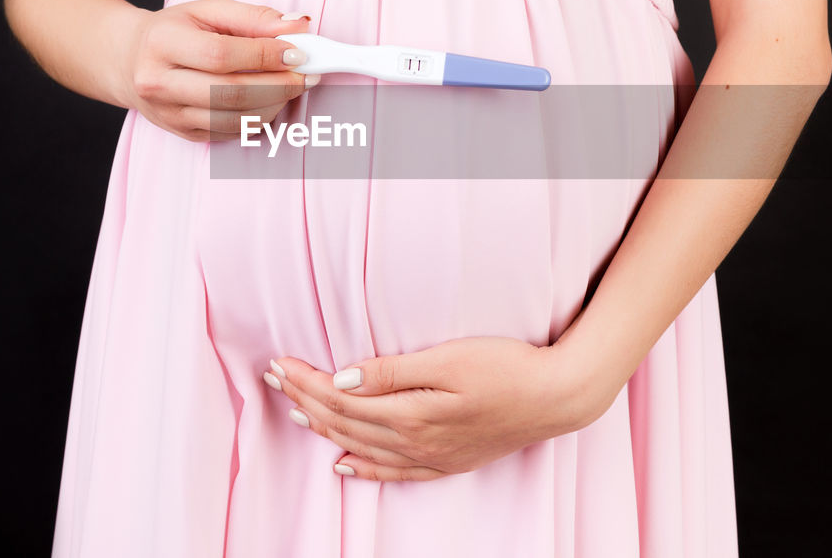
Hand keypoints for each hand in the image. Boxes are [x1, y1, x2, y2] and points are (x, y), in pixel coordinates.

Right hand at [121, 0, 318, 141]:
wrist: (130, 60)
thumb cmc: (176, 30)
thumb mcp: (208, 11)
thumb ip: (254, 16)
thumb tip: (300, 24)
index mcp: (162, 43)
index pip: (221, 54)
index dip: (264, 55)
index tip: (297, 51)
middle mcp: (158, 83)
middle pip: (229, 92)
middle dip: (279, 85)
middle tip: (307, 74)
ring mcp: (169, 114)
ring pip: (233, 118)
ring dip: (275, 105)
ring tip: (294, 86)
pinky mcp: (182, 133)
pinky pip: (230, 132)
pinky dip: (260, 119)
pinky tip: (273, 101)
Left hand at [266, 336, 606, 481]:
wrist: (557, 397)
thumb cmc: (507, 367)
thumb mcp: (448, 359)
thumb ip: (392, 372)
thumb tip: (341, 378)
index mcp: (410, 413)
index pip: (341, 398)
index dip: (306, 381)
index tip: (280, 364)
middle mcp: (414, 441)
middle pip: (344, 423)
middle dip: (304, 400)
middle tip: (273, 378)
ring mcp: (431, 456)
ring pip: (361, 446)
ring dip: (323, 429)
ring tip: (294, 411)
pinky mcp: (447, 461)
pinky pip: (392, 472)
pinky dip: (363, 467)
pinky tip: (343, 464)